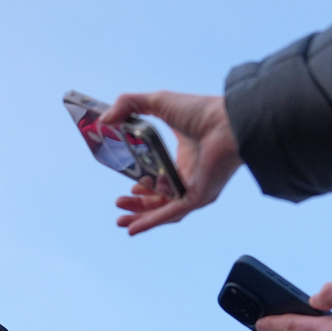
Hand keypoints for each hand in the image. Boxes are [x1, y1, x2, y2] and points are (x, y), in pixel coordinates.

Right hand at [99, 91, 242, 234]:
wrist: (227, 122)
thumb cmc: (201, 111)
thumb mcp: (157, 101)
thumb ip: (129, 104)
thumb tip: (104, 119)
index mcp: (186, 159)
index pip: (164, 178)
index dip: (145, 184)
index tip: (129, 185)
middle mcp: (191, 177)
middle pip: (161, 199)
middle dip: (138, 206)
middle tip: (119, 204)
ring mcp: (195, 188)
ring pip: (164, 211)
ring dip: (142, 217)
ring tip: (121, 221)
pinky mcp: (198, 197)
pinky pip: (172, 214)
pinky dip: (152, 222)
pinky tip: (133, 229)